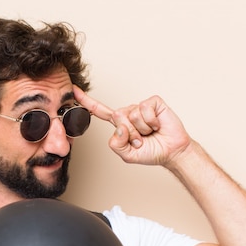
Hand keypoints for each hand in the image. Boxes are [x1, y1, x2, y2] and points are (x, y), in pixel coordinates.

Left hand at [73, 85, 191, 166]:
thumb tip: (119, 127)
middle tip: (141, 140)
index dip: (87, 102)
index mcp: (119, 124)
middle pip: (117, 117)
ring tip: (150, 133)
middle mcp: (128, 112)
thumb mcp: (127, 155)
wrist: (172, 152)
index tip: (74, 90)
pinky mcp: (153, 102)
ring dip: (142, 130)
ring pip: (132, 115)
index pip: (100, 111)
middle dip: (130, 133)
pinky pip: (145, 109)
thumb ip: (116, 145)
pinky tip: (157, 125)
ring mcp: (140, 106)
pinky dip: (151, 122)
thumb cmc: (151, 152)